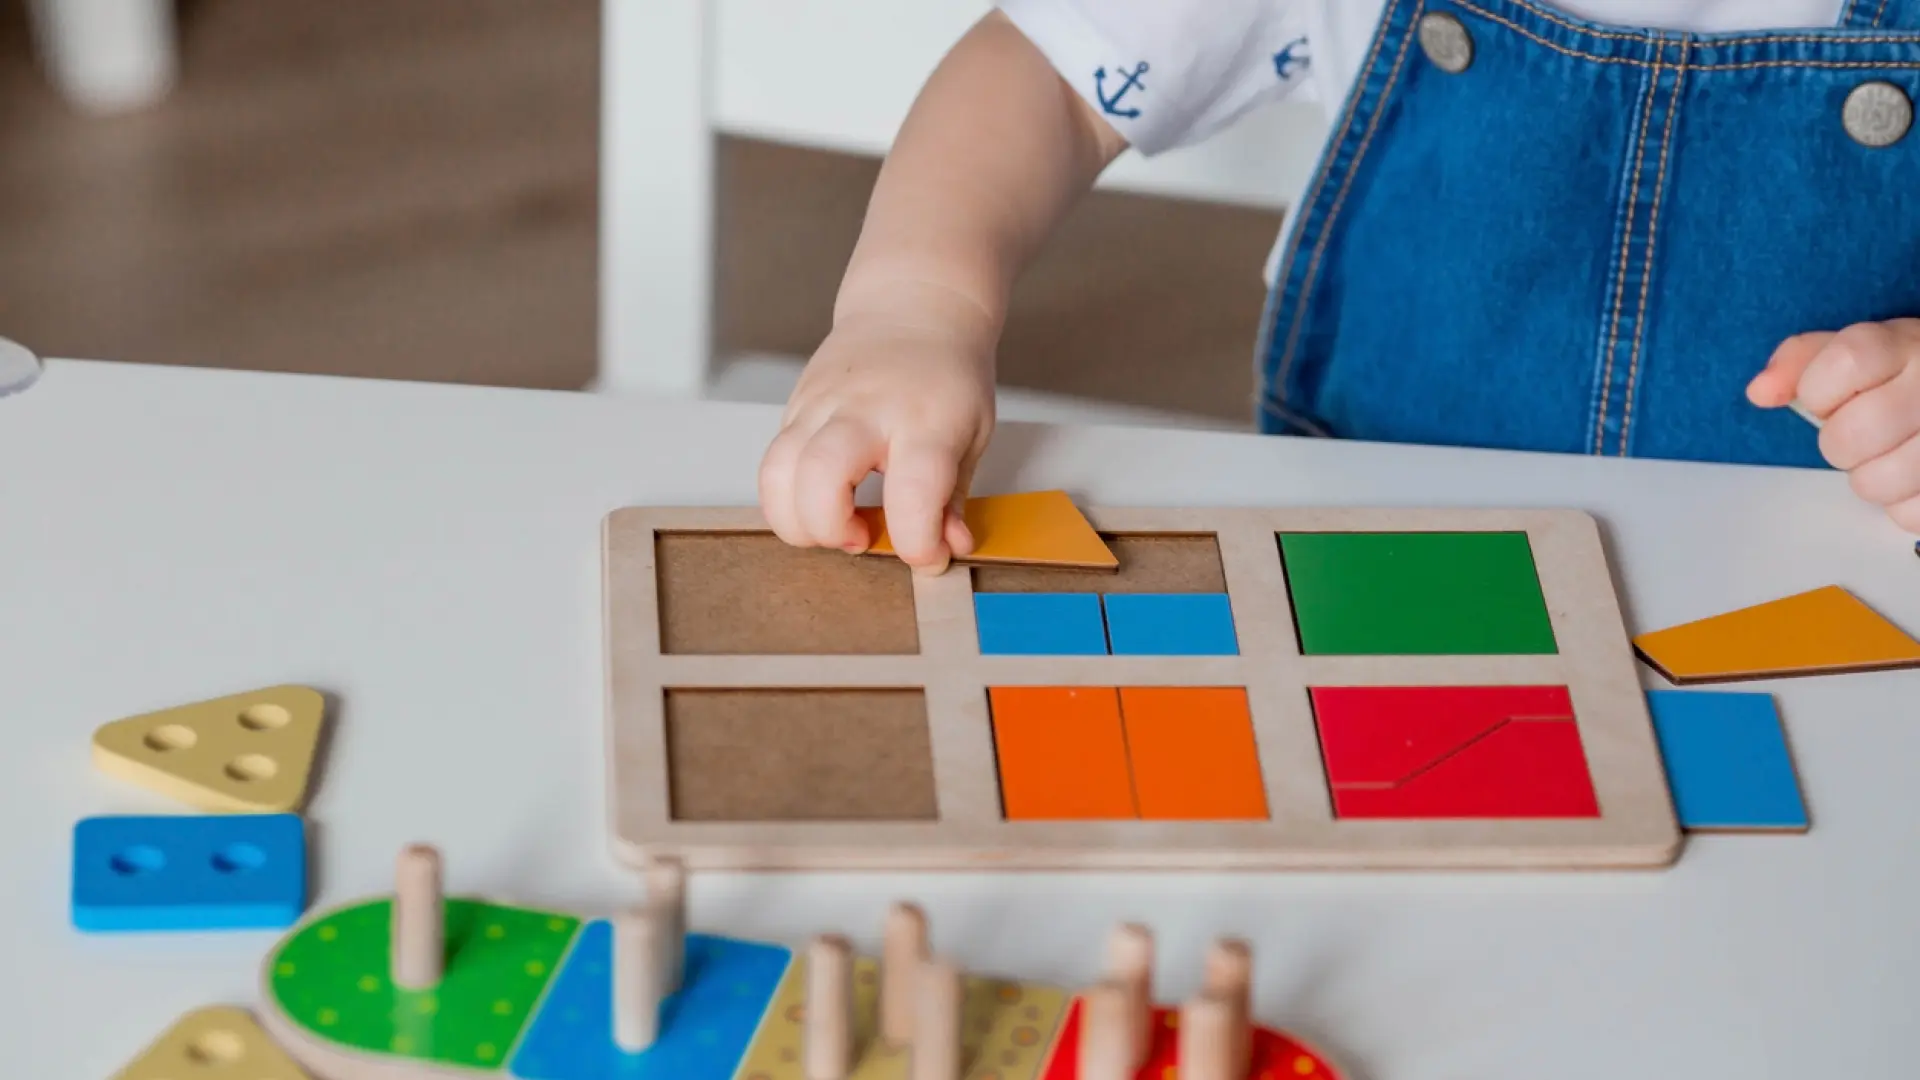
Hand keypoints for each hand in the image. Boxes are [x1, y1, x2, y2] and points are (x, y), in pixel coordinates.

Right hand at [758, 311, 994, 573]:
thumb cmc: (947, 374)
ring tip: (835, 525)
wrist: (913, 307)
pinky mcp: (794, 408)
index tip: (926, 556)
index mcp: (925, 419)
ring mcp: (821, 405)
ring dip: (797, 520)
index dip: (917, 542)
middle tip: (861, 537)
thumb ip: (953, 498)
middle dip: (832, 528)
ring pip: (777, 472)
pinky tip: (821, 503)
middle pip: (820, 475)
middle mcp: (867, 409)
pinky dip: (787, 499)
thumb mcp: (972, 434)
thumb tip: (947, 549)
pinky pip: (772, 465)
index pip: (913, 492)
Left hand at [1749, 319, 1919, 531]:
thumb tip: (1759, 392)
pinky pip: (1905, 513)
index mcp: (1908, 347)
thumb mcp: (1862, 352)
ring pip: (1874, 483)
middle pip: (1848, 436)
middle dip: (1839, 441)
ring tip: (1892, 452)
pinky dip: (1901, 503)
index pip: (1846, 362)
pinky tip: (1915, 475)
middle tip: (1863, 430)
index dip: (1819, 390)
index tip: (1827, 396)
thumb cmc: (1906, 376)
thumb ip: (1802, 360)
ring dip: (1870, 475)